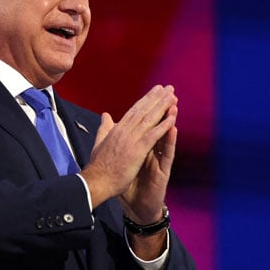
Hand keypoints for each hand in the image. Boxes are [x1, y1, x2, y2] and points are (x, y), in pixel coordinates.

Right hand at [81, 85, 177, 208]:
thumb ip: (104, 128)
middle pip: (143, 110)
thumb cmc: (98, 166)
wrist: (96, 182)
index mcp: (117, 129)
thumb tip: (105, 115)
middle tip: (169, 88)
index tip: (156, 91)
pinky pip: (152, 136)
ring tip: (173, 97)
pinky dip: (162, 126)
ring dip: (162, 107)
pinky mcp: (136, 151)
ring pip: (149, 119)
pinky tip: (172, 118)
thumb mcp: (99, 142)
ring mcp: (130, 140)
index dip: (146, 100)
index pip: (134, 111)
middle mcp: (124, 131)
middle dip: (157, 98)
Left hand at [118, 103, 176, 223]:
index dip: (149, 107)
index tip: (153, 91)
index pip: (146, 123)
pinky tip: (172, 127)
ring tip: (173, 103)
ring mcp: (159, 160)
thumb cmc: (129, 184)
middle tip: (169, 91)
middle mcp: (153, 150)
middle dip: (162, 108)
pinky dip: (169, 140)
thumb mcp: (120, 160)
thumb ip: (115, 140)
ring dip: (169, 119)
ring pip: (165, 136)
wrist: (136, 207)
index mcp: (142, 146)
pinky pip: (167, 154)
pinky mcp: (163, 171)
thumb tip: (108, 123)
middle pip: (158, 125)